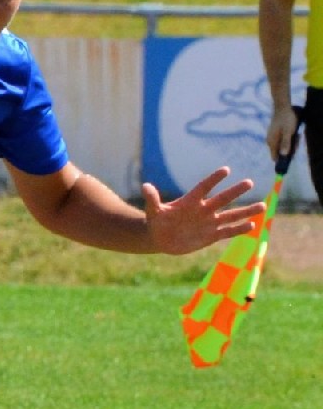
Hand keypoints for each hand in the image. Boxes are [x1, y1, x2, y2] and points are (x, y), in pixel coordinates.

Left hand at [142, 168, 263, 254]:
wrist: (161, 238)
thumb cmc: (157, 221)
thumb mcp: (153, 211)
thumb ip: (152, 199)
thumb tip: (145, 186)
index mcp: (190, 201)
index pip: (203, 187)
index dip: (213, 179)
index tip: (226, 170)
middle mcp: (203, 210)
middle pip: (222, 199)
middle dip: (234, 192)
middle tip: (249, 182)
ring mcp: (209, 222)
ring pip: (231, 215)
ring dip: (246, 211)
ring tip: (263, 206)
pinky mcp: (211, 236)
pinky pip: (227, 232)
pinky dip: (238, 229)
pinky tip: (252, 225)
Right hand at [264, 104, 301, 166]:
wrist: (282, 107)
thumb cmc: (286, 119)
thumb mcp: (288, 131)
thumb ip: (286, 143)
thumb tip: (284, 155)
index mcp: (271, 143)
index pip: (275, 157)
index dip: (283, 160)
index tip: (291, 156)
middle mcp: (270, 142)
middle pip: (280, 152)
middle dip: (290, 149)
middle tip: (296, 139)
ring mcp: (272, 138)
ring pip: (282, 146)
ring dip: (290, 143)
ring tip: (295, 134)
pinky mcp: (275, 134)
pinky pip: (282, 140)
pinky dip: (288, 139)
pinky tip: (292, 132)